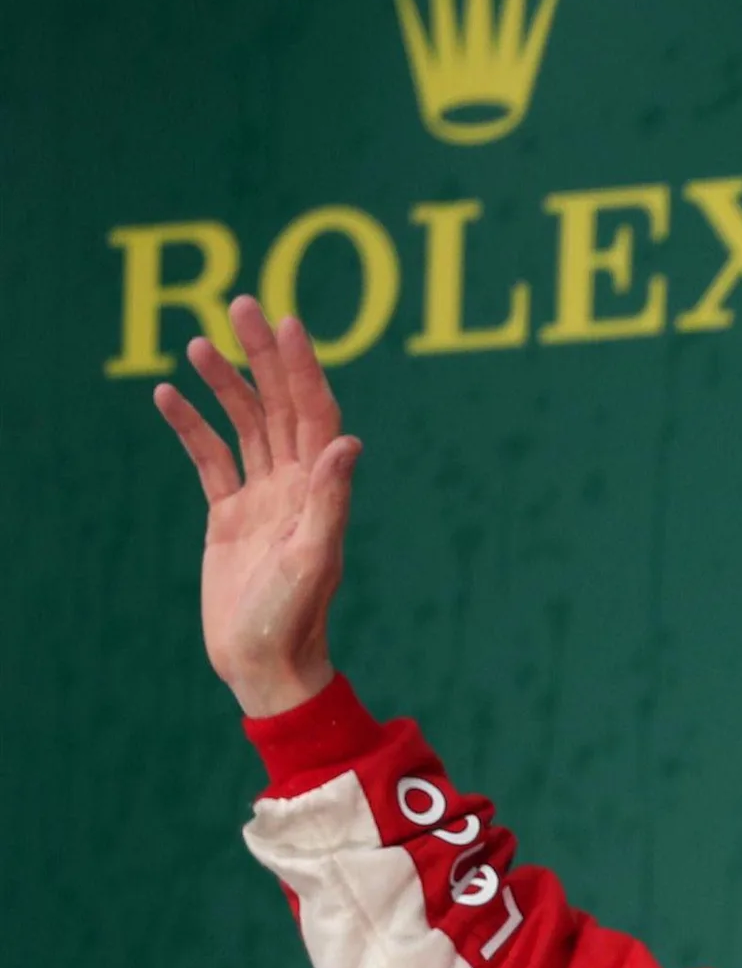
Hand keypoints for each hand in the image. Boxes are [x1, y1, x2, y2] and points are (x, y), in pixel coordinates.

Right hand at [153, 296, 358, 718]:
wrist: (264, 663)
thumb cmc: (294, 617)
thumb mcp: (312, 557)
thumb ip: (329, 499)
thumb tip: (346, 442)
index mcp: (320, 488)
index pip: (314, 412)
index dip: (303, 367)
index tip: (287, 323)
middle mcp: (295, 484)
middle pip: (279, 404)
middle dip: (262, 355)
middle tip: (242, 304)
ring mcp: (262, 497)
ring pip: (244, 425)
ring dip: (224, 382)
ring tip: (198, 343)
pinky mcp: (229, 516)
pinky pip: (211, 460)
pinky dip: (191, 426)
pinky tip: (169, 394)